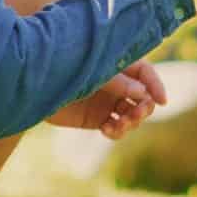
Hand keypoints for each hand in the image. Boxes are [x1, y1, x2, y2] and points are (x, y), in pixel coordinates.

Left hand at [49, 59, 167, 139]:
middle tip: (135, 114)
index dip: (156, 86)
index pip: (146, 73)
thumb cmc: (64, 68)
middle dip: (144, 107)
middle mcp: (116, 84)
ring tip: (119, 124)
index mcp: (117, 64)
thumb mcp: (94, 72)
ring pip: (132, 115)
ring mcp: (107, 102)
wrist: (34, 86)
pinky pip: (116, 129)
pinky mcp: (96, 119)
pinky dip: (117, 131)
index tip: (162, 100)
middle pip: (143, 98)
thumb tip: (143, 95)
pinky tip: (107, 129)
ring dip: (132, 122)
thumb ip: (119, 82)